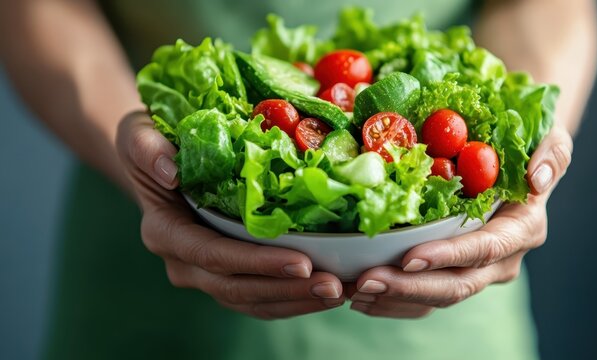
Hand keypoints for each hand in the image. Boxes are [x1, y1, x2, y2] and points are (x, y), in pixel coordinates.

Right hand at [116, 111, 344, 318]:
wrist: (159, 164)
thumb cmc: (151, 143)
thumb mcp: (138, 134)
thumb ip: (147, 148)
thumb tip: (171, 170)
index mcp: (165, 231)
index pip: (212, 255)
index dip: (255, 263)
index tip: (301, 262)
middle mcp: (183, 261)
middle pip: (237, 288)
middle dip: (287, 289)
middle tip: (334, 286)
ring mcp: (205, 273)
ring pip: (252, 300)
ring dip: (296, 300)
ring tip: (341, 292)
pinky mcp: (227, 274)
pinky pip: (260, 297)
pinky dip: (292, 298)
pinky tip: (325, 291)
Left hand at [348, 125, 572, 317]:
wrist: (516, 163)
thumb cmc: (526, 145)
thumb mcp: (548, 137)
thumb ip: (551, 154)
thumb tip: (538, 179)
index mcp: (522, 229)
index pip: (484, 249)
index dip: (449, 255)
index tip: (410, 257)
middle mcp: (501, 259)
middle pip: (456, 285)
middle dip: (410, 287)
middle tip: (366, 281)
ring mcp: (476, 272)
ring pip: (436, 298)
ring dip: (394, 299)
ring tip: (355, 291)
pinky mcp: (453, 274)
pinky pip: (424, 300)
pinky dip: (393, 301)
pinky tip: (361, 295)